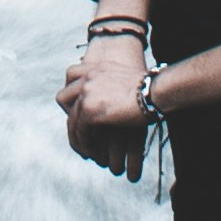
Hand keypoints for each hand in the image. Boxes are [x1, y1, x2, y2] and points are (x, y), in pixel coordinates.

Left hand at [57, 38, 150, 173]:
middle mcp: (88, 78)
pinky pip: (80, 132)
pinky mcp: (90, 111)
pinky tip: (92, 152)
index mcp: (97, 67)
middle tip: (78, 133)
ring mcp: (87, 94)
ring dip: (77, 136)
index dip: (71, 93)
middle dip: (70, 117)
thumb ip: (114, 84)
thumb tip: (114, 98)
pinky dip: (84, 143)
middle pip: (64, 98)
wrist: (156, 90)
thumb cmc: (153, 88)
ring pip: (72, 119)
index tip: (76, 109)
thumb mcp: (127, 79)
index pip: (71, 75)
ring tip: (85, 150)